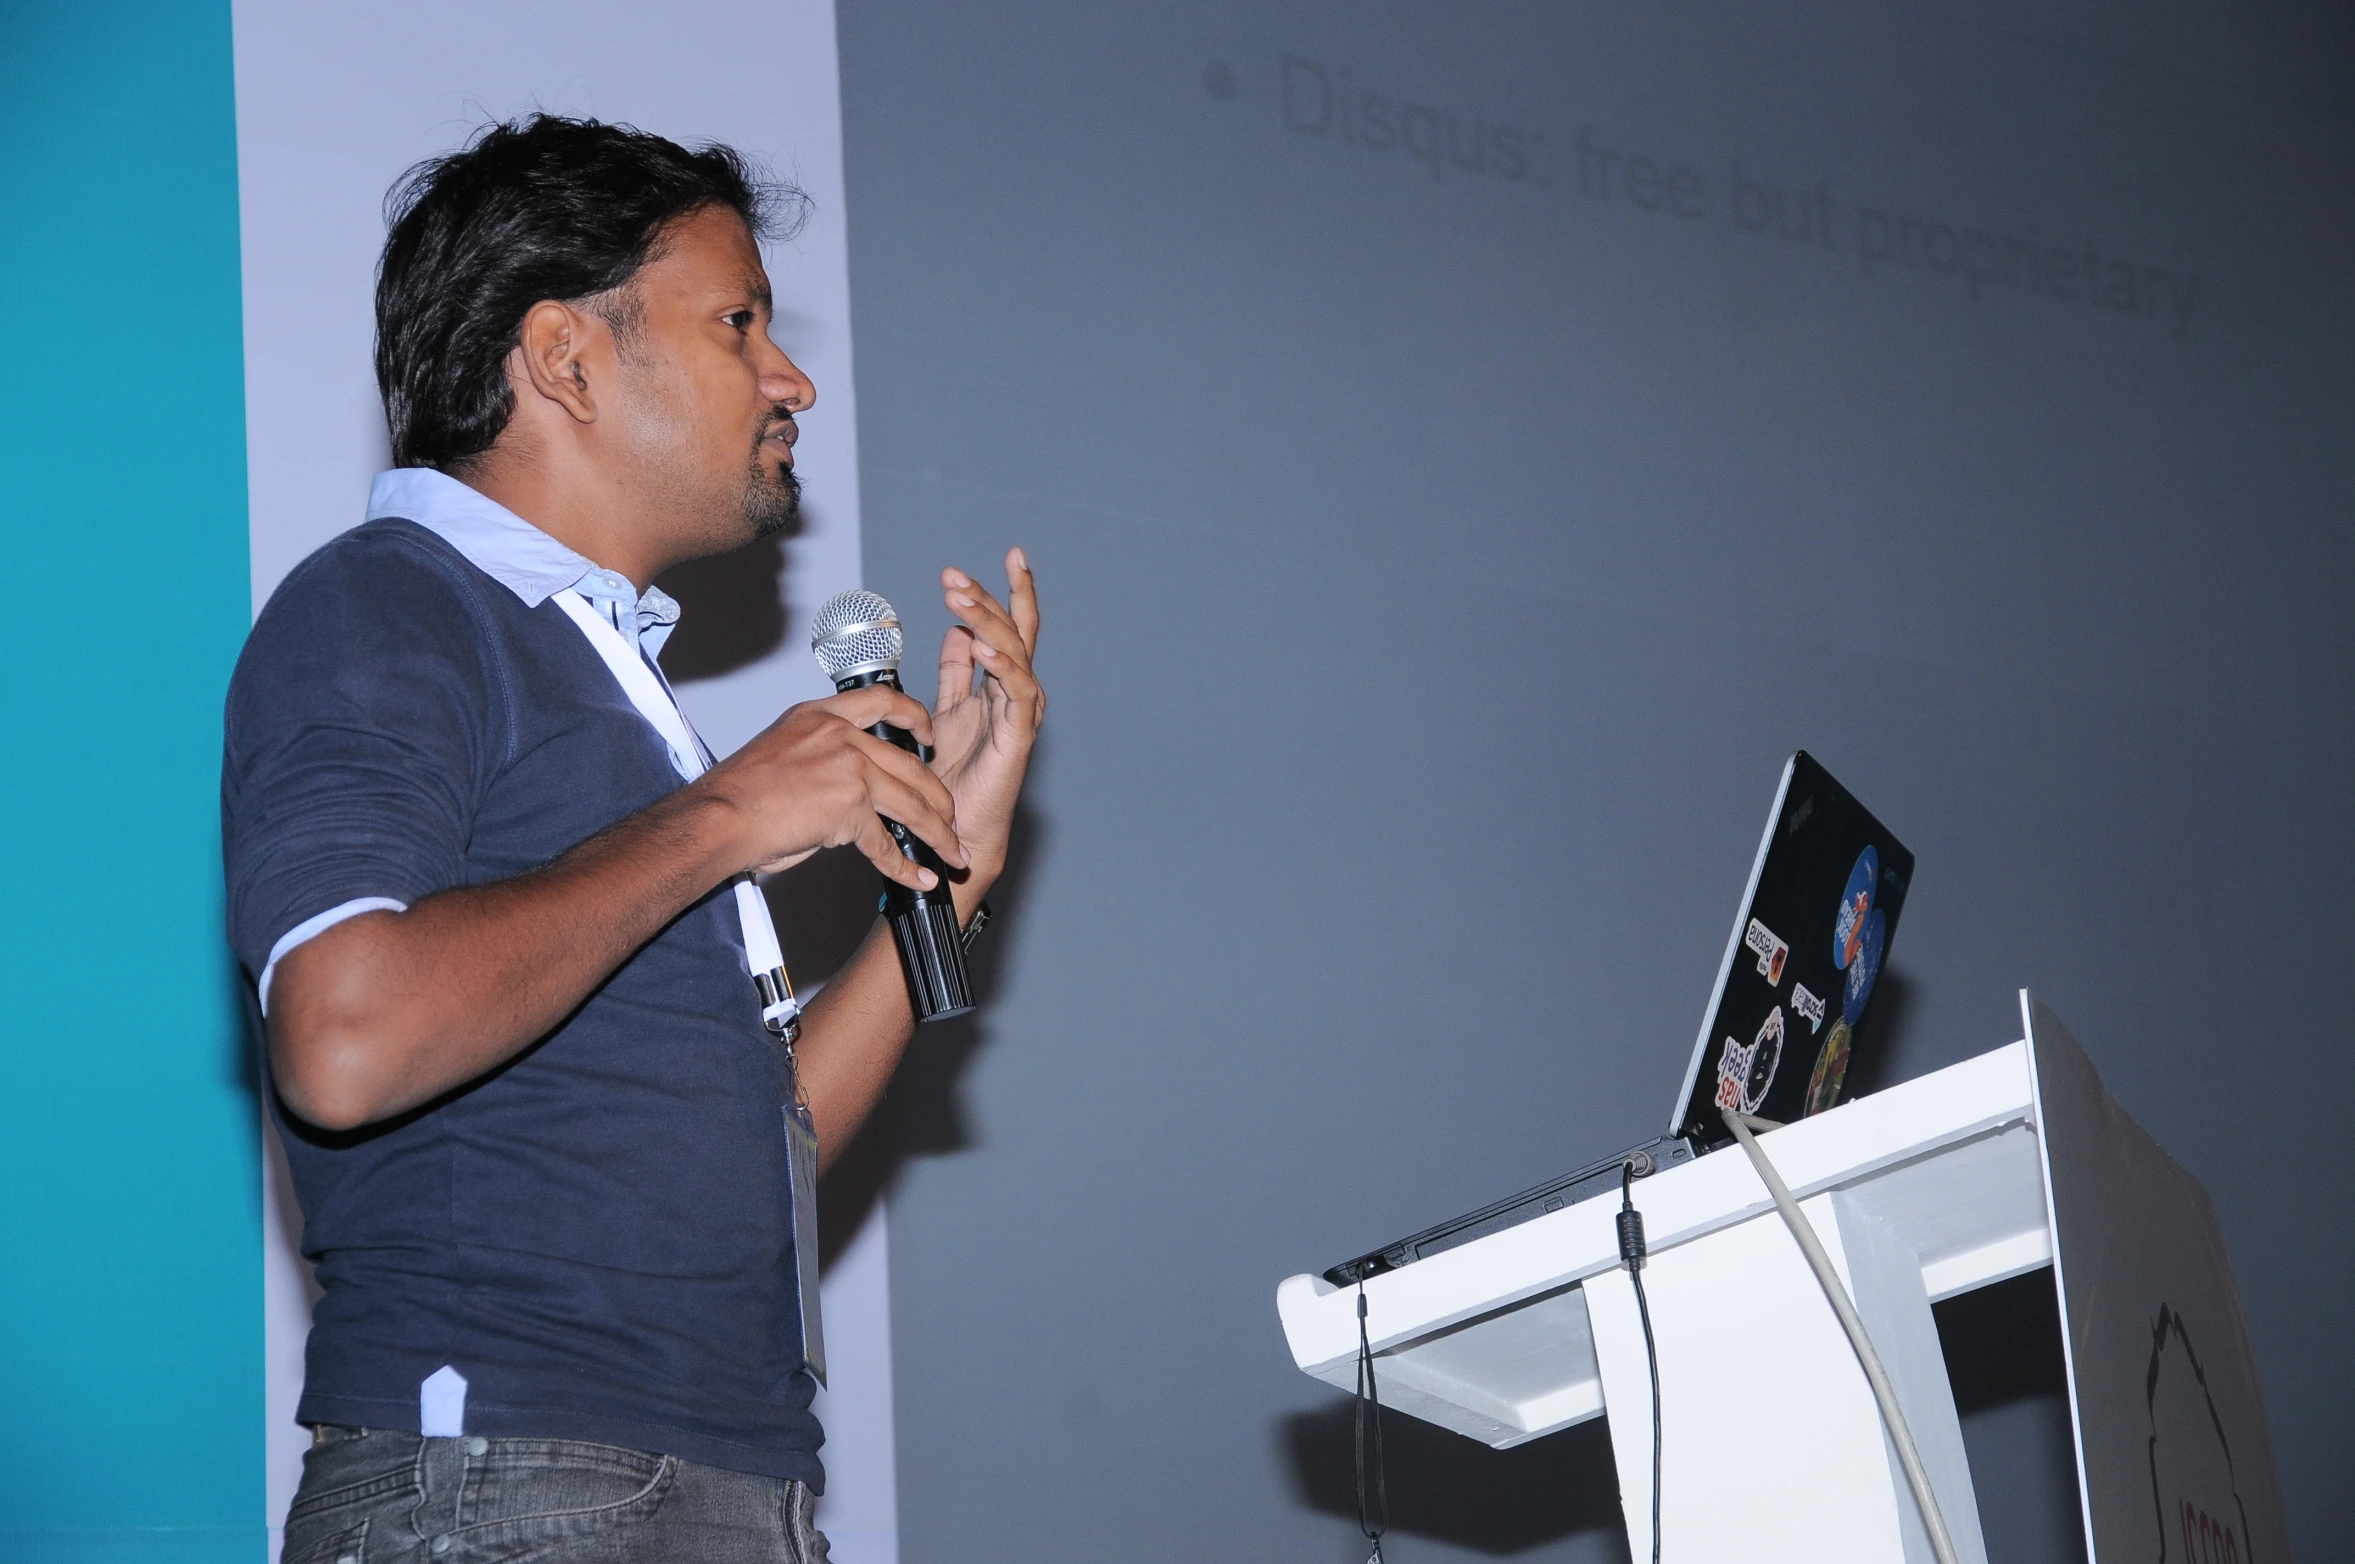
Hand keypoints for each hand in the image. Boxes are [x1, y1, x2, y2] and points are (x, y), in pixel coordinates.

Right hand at [696, 685, 966, 888]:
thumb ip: (823, 755)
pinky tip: (919, 876)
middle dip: (939, 796)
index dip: (916, 717)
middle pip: (911, 764)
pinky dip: (905, 866)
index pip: (883, 701)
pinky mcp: (849, 809)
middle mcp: (840, 736)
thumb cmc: (738, 792)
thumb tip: (848, 785)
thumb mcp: (783, 749)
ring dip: (938, 832)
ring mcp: (849, 769)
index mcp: (821, 715)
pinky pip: (886, 843)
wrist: (717, 817)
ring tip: (953, 851)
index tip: (930, 734)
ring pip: (911, 803)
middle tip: (951, 815)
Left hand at [929, 548, 1044, 903]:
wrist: (957, 826)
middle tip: (955, 575)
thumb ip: (955, 672)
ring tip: (959, 599)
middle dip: (988, 597)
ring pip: (1014, 654)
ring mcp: (1022, 711)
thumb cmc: (956, 775)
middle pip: (1013, 631)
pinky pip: (1015, 692)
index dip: (1012, 590)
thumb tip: (955, 631)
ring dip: (987, 623)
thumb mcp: (948, 709)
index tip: (1012, 553)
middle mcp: (1019, 691)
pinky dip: (1000, 666)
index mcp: (1003, 682)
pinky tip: (982, 646)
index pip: (1012, 626)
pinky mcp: (1018, 735)